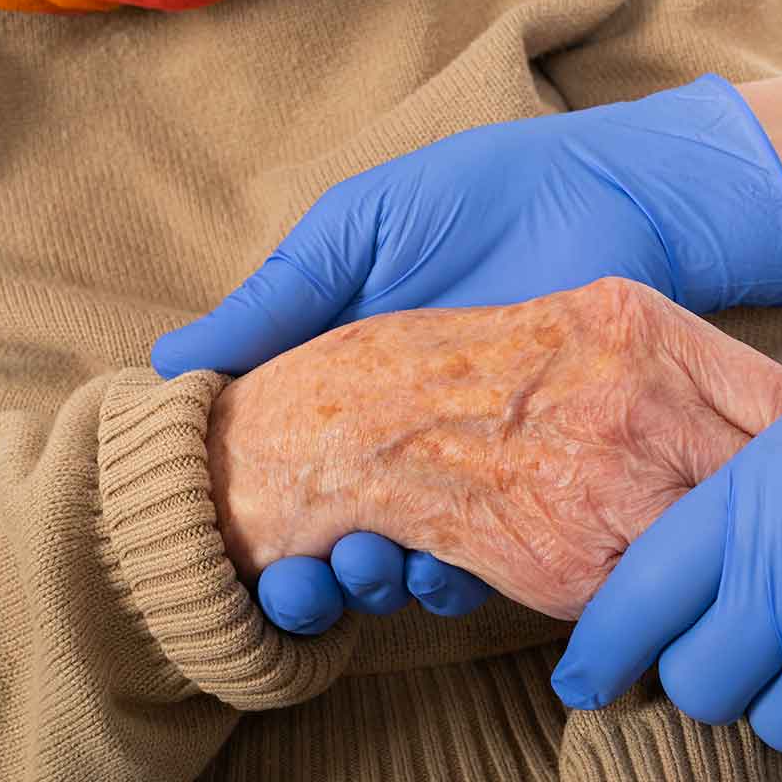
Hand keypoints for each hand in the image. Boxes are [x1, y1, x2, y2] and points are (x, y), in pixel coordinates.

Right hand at [154, 74, 781, 628]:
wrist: (611, 201)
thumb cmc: (477, 198)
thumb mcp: (360, 230)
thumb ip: (280, 296)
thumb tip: (171, 366)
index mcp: (339, 381)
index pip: (274, 464)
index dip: (241, 512)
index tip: (219, 543)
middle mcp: (394, 434)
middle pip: (326, 531)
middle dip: (303, 574)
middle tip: (301, 578)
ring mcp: (464, 464)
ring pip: (396, 556)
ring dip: (371, 582)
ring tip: (367, 569)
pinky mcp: (533, 482)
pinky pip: (485, 555)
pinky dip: (456, 575)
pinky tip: (440, 569)